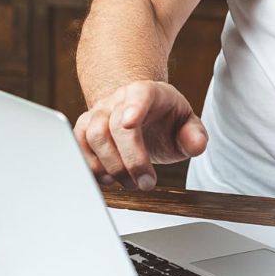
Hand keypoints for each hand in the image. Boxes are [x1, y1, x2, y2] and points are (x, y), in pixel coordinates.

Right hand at [73, 80, 207, 191]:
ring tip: (128, 182)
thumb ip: (194, 135)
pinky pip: (78, 146)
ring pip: (92, 135)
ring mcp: (99, 112)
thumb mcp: (187, 125)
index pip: (139, 94)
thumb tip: (196, 145)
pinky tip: (108, 179)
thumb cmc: (165, 120)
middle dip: (130, 160)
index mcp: (148, 92)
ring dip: (109, 166)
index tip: (131, 122)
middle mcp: (119, 99)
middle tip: (145, 183)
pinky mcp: (85, 128)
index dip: (134, 107)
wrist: (140, 114)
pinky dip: (91, 166)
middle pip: (114, 125)